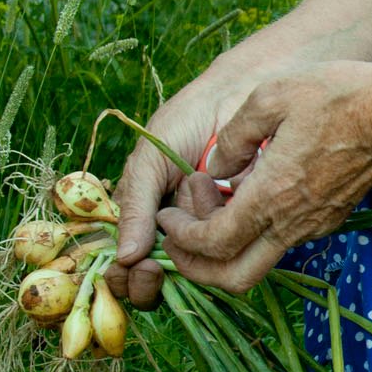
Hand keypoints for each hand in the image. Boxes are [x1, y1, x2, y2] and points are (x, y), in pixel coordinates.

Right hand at [109, 60, 266, 309]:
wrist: (241, 92)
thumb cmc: (188, 120)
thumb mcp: (150, 161)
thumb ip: (135, 205)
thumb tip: (124, 257)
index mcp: (145, 217)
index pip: (128, 268)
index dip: (126, 280)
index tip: (131, 270)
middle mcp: (178, 231)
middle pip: (158, 280)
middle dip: (151, 277)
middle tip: (152, 266)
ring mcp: (211, 230)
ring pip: (195, 264)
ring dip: (189, 235)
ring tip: (195, 186)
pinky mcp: (246, 223)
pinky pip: (231, 244)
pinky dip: (218, 220)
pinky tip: (216, 186)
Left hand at [153, 63, 371, 294]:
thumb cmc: (338, 96)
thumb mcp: (271, 97)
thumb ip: (233, 136)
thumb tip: (215, 165)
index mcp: (271, 196)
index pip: (212, 244)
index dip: (180, 238)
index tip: (167, 212)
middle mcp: (291, 224)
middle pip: (233, 279)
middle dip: (196, 267)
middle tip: (179, 234)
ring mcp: (312, 227)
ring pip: (256, 263)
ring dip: (223, 247)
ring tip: (214, 201)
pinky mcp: (327, 221)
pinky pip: (279, 243)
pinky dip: (250, 233)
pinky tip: (246, 196)